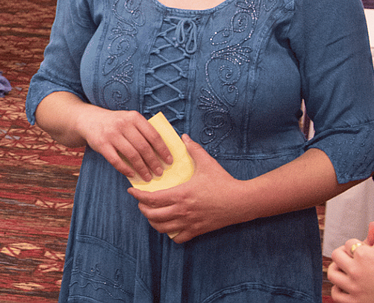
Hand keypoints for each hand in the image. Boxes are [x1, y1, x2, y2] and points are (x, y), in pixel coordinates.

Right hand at [74, 107, 170, 181]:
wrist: (90, 119)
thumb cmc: (115, 123)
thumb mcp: (129, 119)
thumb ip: (143, 130)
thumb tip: (161, 151)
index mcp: (134, 117)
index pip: (153, 135)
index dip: (163, 149)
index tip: (169, 161)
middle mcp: (123, 124)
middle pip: (143, 147)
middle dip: (153, 162)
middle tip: (159, 172)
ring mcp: (111, 134)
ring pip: (131, 155)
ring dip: (142, 168)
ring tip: (148, 177)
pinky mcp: (101, 144)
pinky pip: (116, 160)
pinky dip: (125, 169)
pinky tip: (132, 174)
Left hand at [126, 135, 247, 242]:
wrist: (241, 201)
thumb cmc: (223, 181)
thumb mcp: (207, 163)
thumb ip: (193, 149)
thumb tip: (184, 137)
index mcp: (180, 194)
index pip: (151, 198)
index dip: (138, 196)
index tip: (132, 191)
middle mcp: (182, 210)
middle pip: (152, 215)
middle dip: (143, 209)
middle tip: (142, 203)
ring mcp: (189, 223)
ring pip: (162, 228)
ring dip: (153, 222)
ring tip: (152, 214)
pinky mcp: (198, 231)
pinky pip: (178, 238)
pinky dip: (171, 234)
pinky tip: (170, 226)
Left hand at [327, 226, 373, 302]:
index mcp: (365, 256)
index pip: (350, 242)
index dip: (358, 243)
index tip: (365, 247)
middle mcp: (356, 271)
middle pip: (336, 255)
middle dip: (344, 252)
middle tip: (351, 256)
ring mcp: (354, 288)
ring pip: (332, 274)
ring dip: (337, 268)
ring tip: (345, 269)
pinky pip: (336, 294)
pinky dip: (338, 289)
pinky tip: (346, 286)